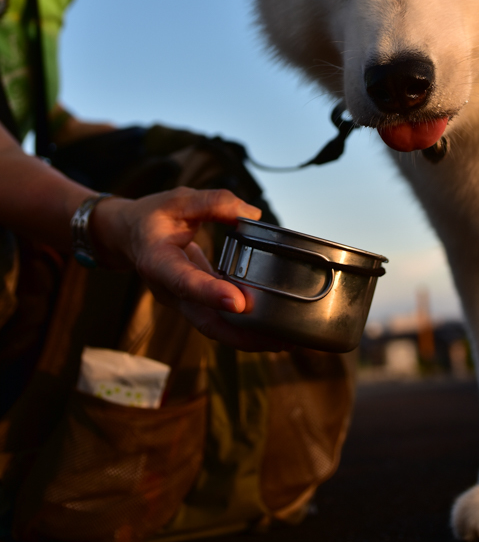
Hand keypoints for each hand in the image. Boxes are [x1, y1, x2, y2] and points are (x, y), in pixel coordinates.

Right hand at [92, 188, 287, 350]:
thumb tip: (252, 215)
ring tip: (284, 342)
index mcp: (158, 262)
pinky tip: (272, 330)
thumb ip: (214, 203)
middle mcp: (170, 291)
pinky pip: (220, 320)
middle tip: (277, 339)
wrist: (130, 236)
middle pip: (205, 321)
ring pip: (215, 328)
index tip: (239, 303)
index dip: (210, 293)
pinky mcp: (197, 303)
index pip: (184, 281)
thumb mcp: (179, 200)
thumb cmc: (153, 217)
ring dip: (248, 338)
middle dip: (241, 335)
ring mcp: (183, 301)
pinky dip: (245, 328)